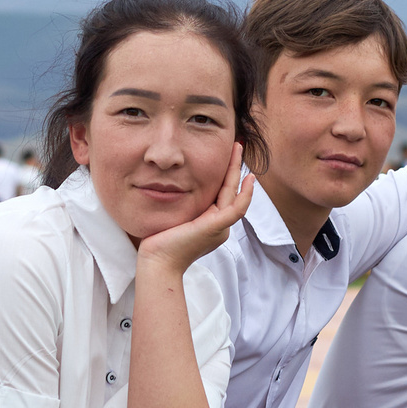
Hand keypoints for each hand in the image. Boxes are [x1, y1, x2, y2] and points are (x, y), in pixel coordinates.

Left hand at [133, 147, 254, 274]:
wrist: (158, 263)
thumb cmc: (160, 244)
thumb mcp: (174, 219)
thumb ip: (182, 207)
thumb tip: (172, 189)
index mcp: (211, 225)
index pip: (222, 195)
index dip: (225, 174)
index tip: (224, 156)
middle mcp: (219, 226)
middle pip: (231, 191)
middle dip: (234, 167)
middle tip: (236, 144)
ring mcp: (220, 227)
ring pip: (235, 195)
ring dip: (238, 171)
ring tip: (238, 149)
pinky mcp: (217, 227)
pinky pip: (237, 208)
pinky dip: (245, 193)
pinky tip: (248, 177)